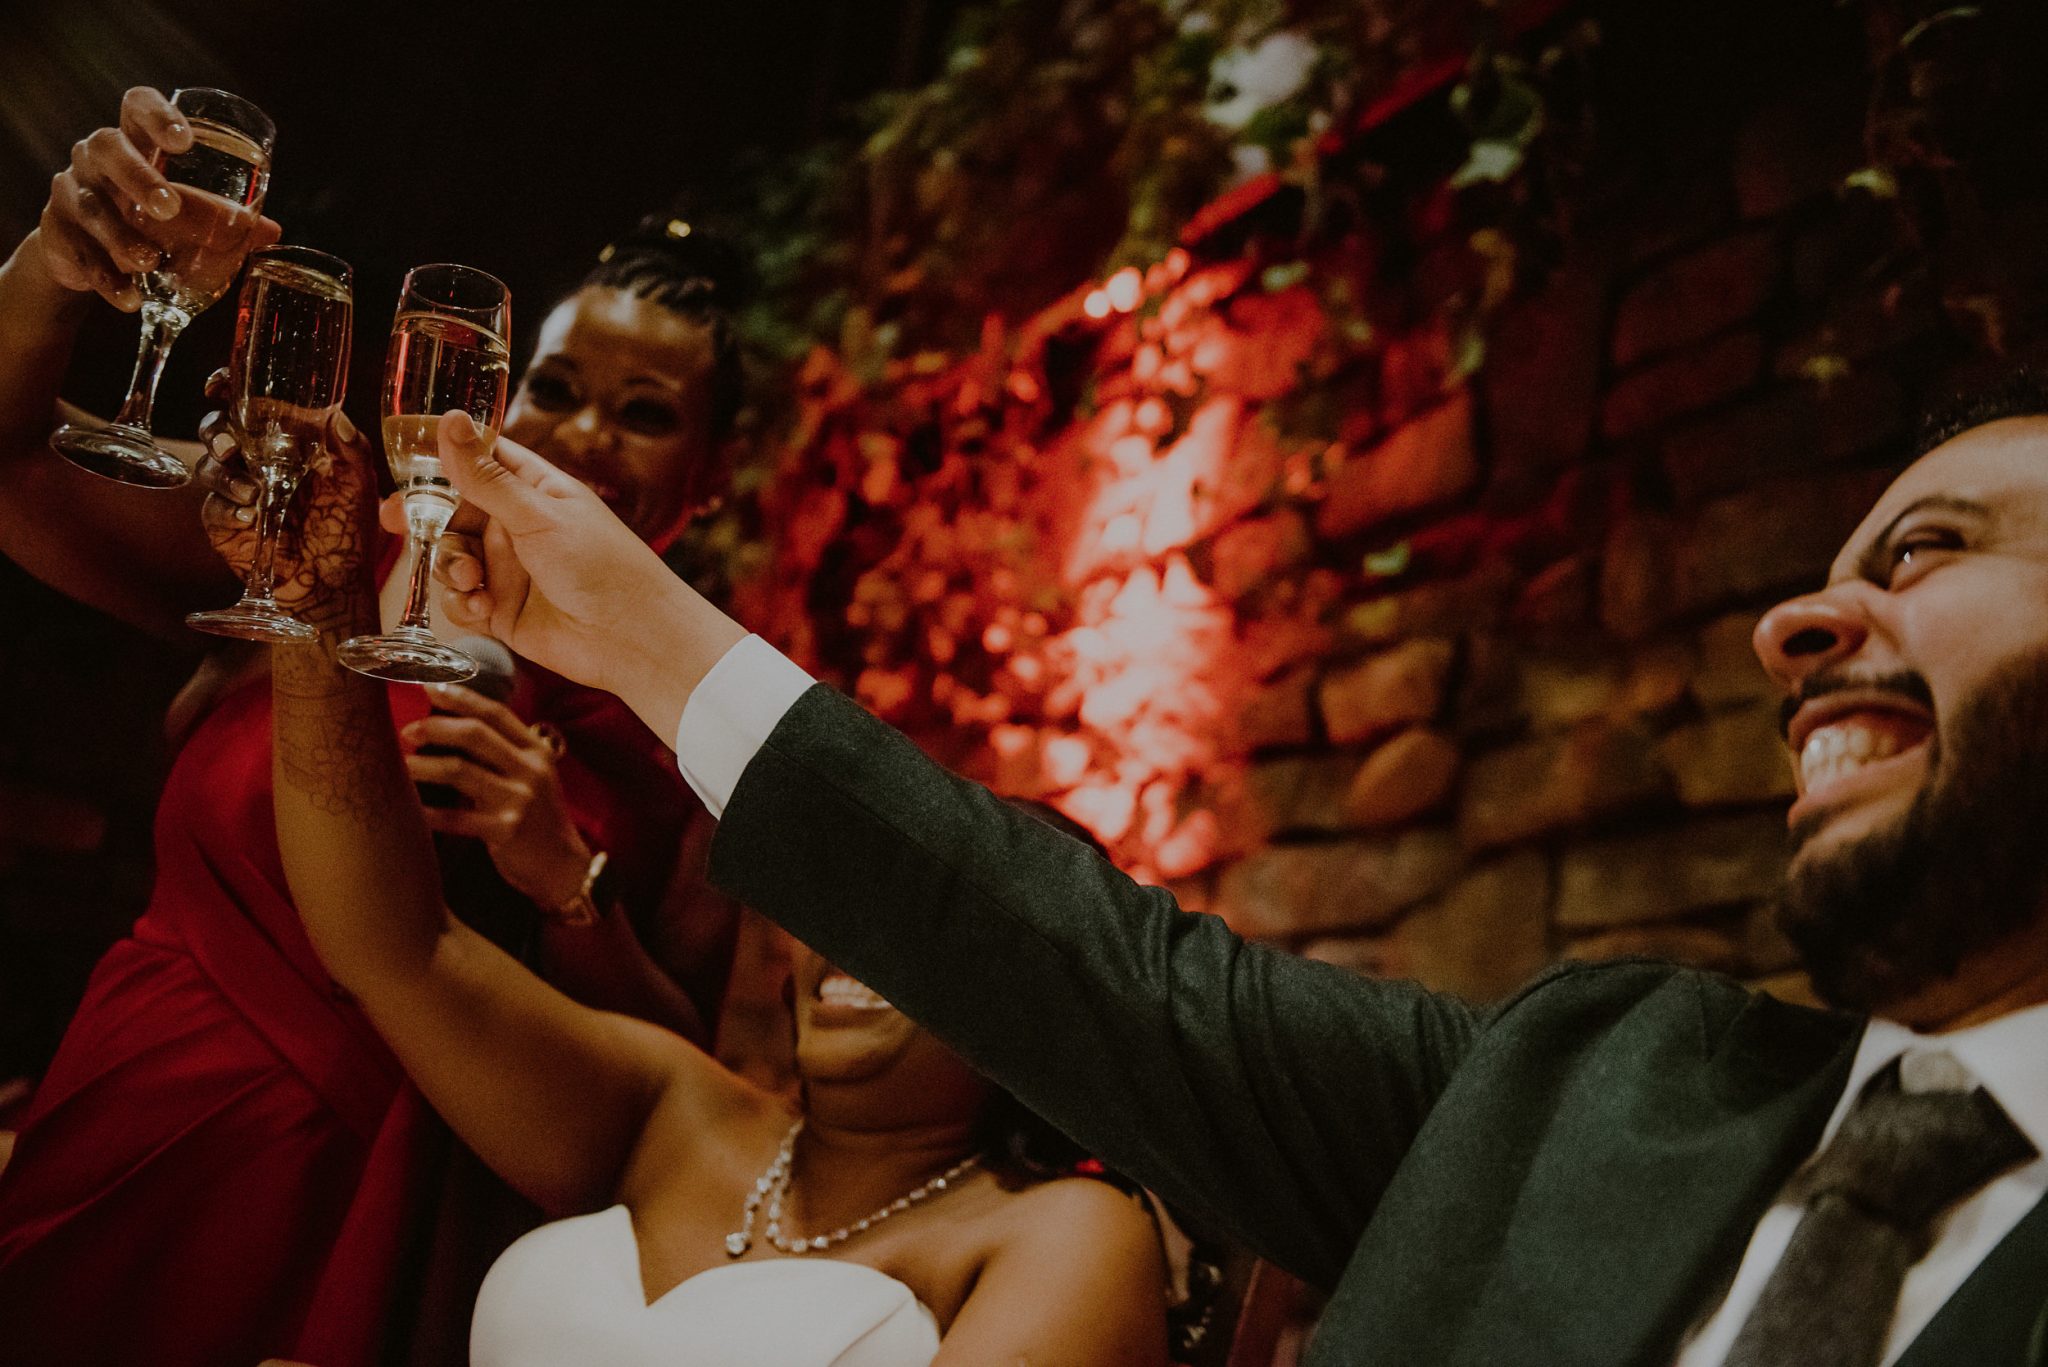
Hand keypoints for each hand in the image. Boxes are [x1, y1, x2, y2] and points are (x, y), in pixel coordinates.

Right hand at [34, 88, 279, 311]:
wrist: (85, 255)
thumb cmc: (144, 219)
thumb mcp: (182, 214)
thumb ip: (220, 217)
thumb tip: (272, 230)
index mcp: (134, 141)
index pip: (136, 106)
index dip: (157, 115)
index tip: (185, 141)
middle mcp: (95, 158)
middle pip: (108, 148)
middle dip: (138, 176)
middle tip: (170, 208)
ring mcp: (71, 192)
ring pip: (91, 205)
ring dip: (121, 236)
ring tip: (151, 262)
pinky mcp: (56, 233)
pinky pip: (78, 253)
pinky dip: (106, 278)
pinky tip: (129, 297)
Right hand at [199, 376, 378, 613]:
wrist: (333, 580)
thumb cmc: (348, 526)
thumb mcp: (359, 483)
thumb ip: (352, 448)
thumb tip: (338, 416)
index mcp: (285, 439)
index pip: (250, 403)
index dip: (229, 387)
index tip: (221, 384)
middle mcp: (255, 459)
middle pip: (218, 428)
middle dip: (217, 431)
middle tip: (233, 447)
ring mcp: (236, 489)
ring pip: (209, 464)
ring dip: (224, 473)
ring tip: (254, 492)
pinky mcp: (224, 520)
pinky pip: (212, 504)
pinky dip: (227, 505)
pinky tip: (250, 514)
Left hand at [402, 683, 592, 908]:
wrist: (564, 867)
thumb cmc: (538, 819)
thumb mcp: (531, 778)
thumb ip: (501, 754)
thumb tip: (449, 728)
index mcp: (536, 751)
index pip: (496, 713)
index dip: (461, 697)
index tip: (430, 686)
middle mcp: (530, 770)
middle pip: (475, 734)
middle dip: (435, 727)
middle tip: (407, 730)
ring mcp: (519, 801)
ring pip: (460, 771)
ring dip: (423, 766)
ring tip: (400, 766)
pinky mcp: (506, 832)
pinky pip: (457, 818)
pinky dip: (429, 812)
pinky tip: (410, 810)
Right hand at [432, 412, 733, 698]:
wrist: (632, 639)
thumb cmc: (604, 566)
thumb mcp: (539, 515)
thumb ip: (485, 476)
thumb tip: (449, 419)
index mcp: (532, 489)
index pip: (477, 459)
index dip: (439, 460)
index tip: (404, 463)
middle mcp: (515, 526)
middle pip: (450, 511)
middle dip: (427, 520)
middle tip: (401, 522)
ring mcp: (506, 569)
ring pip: (448, 557)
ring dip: (449, 566)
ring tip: (471, 578)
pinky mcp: (500, 611)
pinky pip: (458, 601)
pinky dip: (461, 604)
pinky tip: (482, 608)